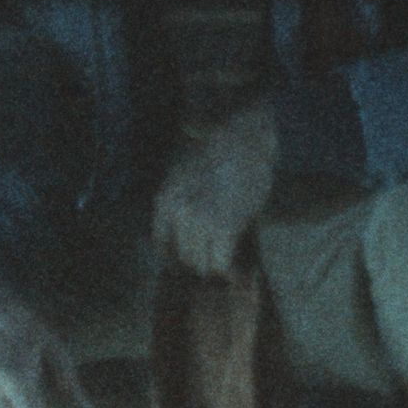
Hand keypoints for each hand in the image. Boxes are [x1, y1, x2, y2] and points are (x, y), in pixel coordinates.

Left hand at [152, 100, 277, 276]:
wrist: (245, 140)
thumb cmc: (220, 156)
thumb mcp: (184, 177)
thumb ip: (178, 207)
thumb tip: (179, 242)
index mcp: (165, 201)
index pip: (162, 245)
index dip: (180, 253)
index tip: (198, 254)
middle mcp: (178, 212)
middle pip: (184, 257)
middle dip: (203, 256)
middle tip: (220, 252)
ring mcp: (200, 221)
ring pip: (202, 264)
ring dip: (216, 262)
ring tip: (230, 254)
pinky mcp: (224, 227)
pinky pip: (221, 263)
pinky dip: (229, 268)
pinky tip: (236, 265)